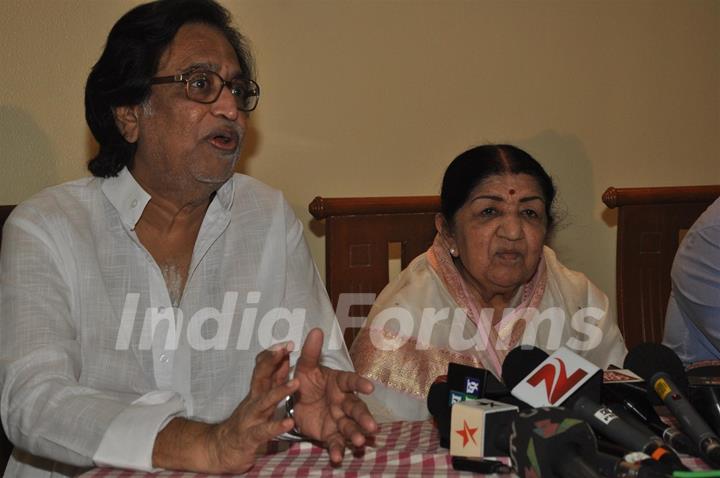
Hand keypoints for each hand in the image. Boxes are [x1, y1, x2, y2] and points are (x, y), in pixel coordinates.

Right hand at [152, 343, 298, 473]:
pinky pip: (264, 431)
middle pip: (261, 377)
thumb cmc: (245, 422)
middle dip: (273, 361)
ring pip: (265, 402)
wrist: (219, 449)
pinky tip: (289, 422)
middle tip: (286, 347)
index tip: (288, 342)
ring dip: (280, 391)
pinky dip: (276, 426)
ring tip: (297, 383)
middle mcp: (253, 401)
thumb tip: (285, 359)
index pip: (263, 368)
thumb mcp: (259, 399)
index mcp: (257, 392)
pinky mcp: (250, 437)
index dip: (274, 354)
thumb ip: (272, 381)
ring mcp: (250, 419)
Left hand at [292, 328, 377, 463]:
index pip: (351, 381)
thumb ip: (310, 351)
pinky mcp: (331, 433)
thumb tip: (315, 329)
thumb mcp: (304, 367)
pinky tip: (338, 457)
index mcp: (339, 383)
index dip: (360, 384)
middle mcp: (343, 401)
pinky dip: (338, 449)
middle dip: (364, 417)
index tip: (369, 387)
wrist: (296, 402)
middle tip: (372, 426)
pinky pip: (336, 441)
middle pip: (356, 408)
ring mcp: (339, 419)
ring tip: (359, 441)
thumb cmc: (306, 381)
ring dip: (356, 434)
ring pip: (350, 426)